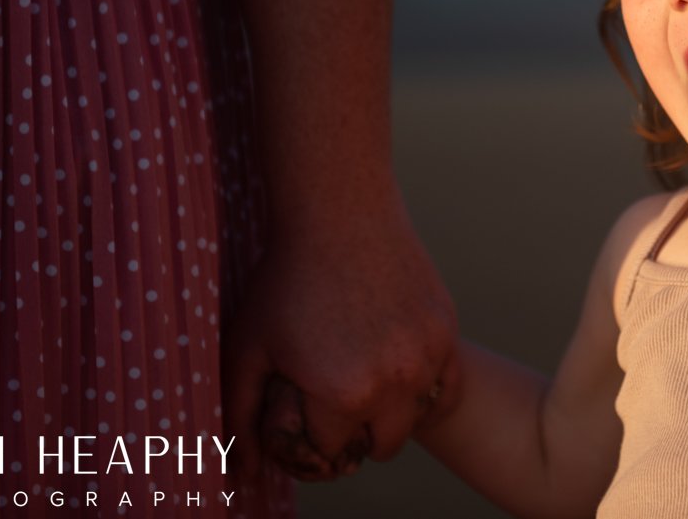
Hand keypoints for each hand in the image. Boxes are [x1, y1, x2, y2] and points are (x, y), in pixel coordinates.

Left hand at [223, 198, 459, 478]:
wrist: (339, 213)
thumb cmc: (286, 279)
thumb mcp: (248, 348)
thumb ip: (241, 416)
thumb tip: (244, 474)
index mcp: (343, 395)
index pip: (335, 451)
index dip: (316, 432)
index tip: (308, 405)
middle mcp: (395, 382)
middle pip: (382, 444)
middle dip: (358, 431)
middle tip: (339, 399)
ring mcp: (428, 354)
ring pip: (417, 417)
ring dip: (395, 410)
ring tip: (368, 379)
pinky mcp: (447, 329)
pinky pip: (446, 384)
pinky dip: (427, 386)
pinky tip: (401, 368)